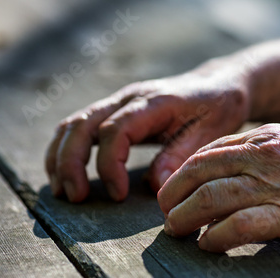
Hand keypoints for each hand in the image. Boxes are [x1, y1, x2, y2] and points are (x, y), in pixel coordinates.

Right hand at [45, 69, 249, 201]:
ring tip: (63, 191)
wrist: (218, 83)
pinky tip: (67, 173)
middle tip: (75, 197)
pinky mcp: (116, 110)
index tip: (118, 195)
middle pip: (83, 123)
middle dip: (70, 162)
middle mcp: (130, 98)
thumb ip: (181, 154)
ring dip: (61, 156)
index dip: (110, 165)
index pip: (116, 130)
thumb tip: (155, 187)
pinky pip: (80, 125)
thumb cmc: (217, 106)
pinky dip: (66, 148)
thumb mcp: (210, 130)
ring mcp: (119, 102)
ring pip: (74, 122)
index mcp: (154, 102)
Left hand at [158, 124, 279, 251]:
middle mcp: (266, 155)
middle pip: (199, 172)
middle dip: (172, 194)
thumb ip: (267, 151)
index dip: (182, 173)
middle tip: (165, 213)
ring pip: (210, 198)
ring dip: (184, 217)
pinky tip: (208, 244)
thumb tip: (234, 171)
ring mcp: (278, 183)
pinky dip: (215, 236)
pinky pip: (239, 225)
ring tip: (175, 230)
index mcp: (267, 137)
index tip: (172, 190)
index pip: (208, 152)